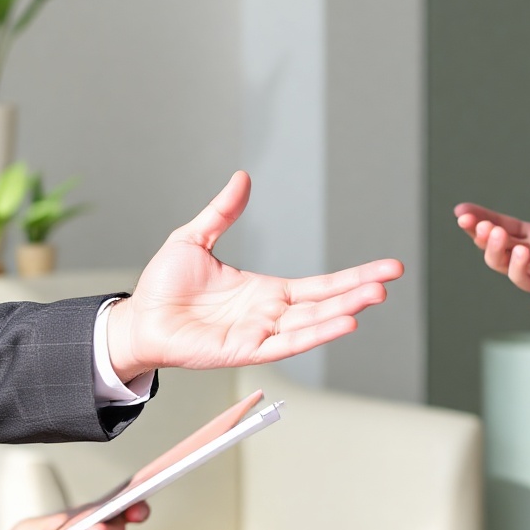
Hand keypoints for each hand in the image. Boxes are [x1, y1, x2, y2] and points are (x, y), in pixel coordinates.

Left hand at [105, 171, 400, 375]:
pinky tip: (340, 324)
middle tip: (390, 279)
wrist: (139, 317)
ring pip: (312, 324)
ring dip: (343, 312)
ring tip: (373, 298)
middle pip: (325, 303)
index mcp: (266, 291)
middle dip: (358, 291)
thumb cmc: (164, 285)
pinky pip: (286, 344)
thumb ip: (223, 212)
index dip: (353, 277)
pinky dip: (315, 335)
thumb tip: (242, 178)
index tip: (386, 269)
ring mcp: (260, 334)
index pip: (320, 285)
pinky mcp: (245, 351)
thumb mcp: (195, 238)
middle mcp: (270, 314)